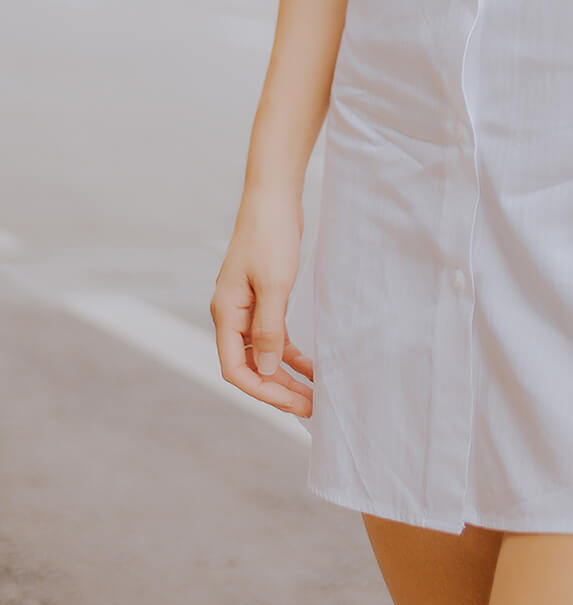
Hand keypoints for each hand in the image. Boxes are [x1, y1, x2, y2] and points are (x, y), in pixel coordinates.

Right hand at [211, 189, 313, 417]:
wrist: (273, 196)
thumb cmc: (271, 235)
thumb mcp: (275, 284)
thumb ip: (268, 328)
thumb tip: (266, 368)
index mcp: (226, 314)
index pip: (236, 369)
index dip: (263, 391)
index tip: (293, 403)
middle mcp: (232, 315)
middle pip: (250, 366)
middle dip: (278, 389)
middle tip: (310, 407)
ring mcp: (247, 307)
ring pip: (263, 353)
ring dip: (286, 374)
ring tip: (313, 394)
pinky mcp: (263, 297)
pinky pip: (274, 335)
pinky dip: (290, 352)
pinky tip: (310, 365)